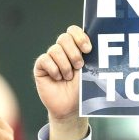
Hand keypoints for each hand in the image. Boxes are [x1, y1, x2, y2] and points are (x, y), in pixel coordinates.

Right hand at [34, 25, 91, 139]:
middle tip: (79, 67)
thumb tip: (98, 42)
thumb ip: (92, 57)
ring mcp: (51, 58)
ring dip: (65, 66)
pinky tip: (57, 78)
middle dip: (74, 53)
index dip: (80, 37)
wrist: (71, 108)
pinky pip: (44, 59)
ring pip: (55, 49)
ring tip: (68, 78)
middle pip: (64, 37)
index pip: (73, 31)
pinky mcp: (41, 67)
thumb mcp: (90, 72)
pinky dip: (53, 69)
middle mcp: (62, 51)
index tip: (88, 50)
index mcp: (76, 48)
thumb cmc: (83, 90)